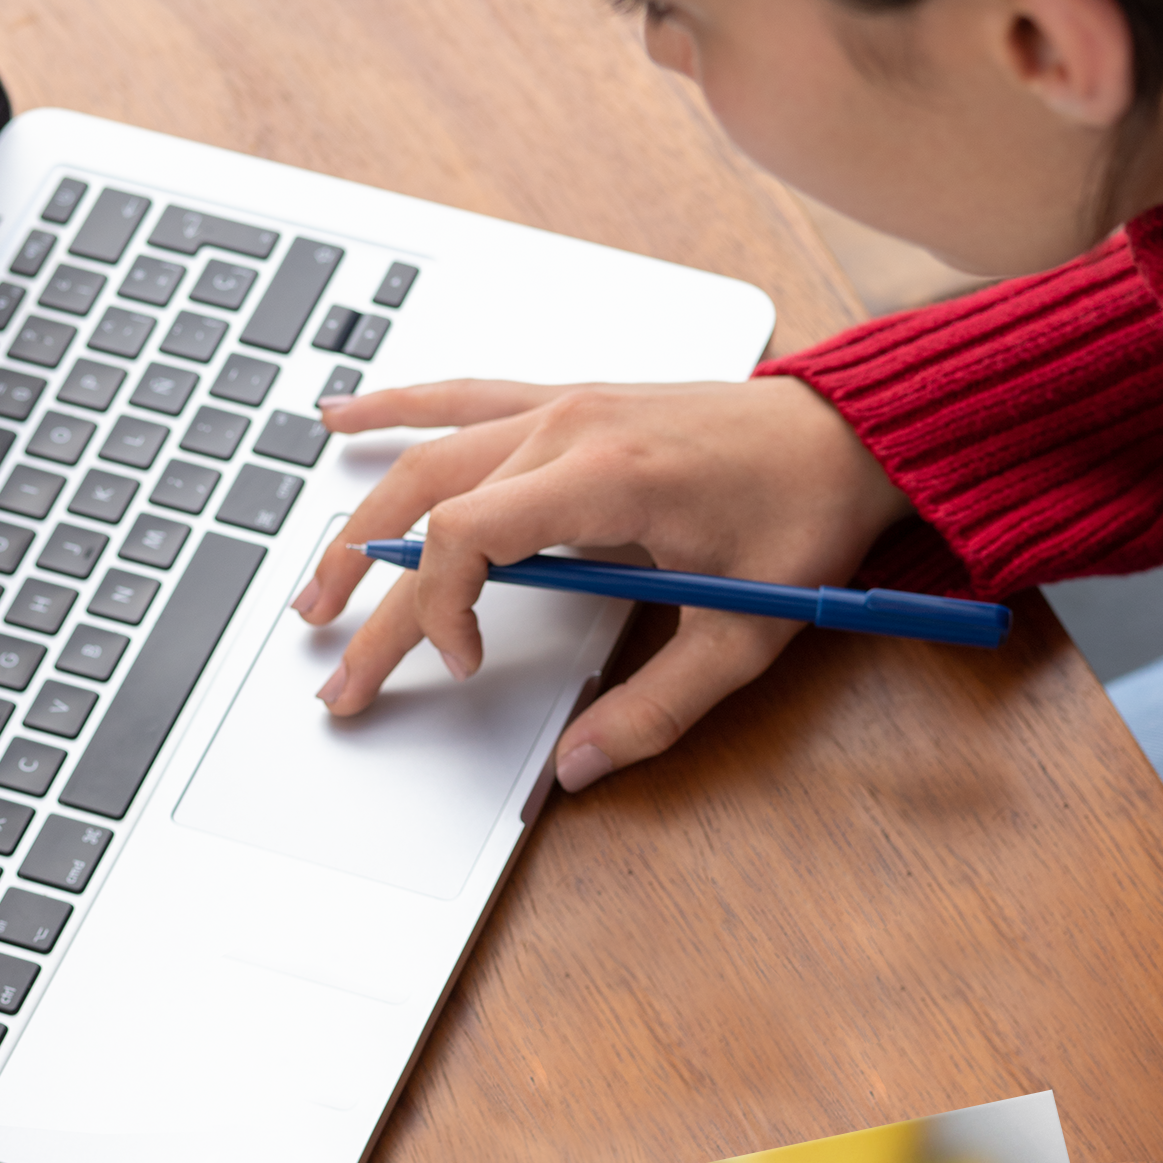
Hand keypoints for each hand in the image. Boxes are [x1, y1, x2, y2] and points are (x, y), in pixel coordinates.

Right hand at [292, 377, 908, 789]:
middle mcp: (570, 427)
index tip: (463, 667)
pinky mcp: (568, 402)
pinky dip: (396, 407)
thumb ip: (660, 707)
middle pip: (429, 506)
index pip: (470, 534)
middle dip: (370, 594)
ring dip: (360, 518)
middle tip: (334, 670)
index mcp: (607, 476)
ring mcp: (562, 406)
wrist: (847, 437)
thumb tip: (581, 767)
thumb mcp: (745, 634)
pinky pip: (462, 395)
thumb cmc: (803, 517)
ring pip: (428, 454)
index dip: (442, 608)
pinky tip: (339, 419)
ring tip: (315, 586)